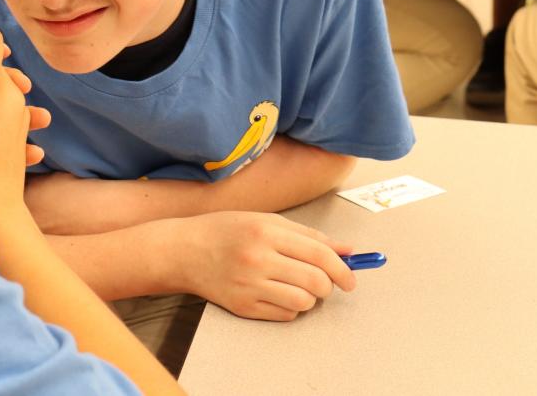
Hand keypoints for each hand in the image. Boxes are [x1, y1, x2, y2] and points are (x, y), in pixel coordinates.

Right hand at [179, 211, 356, 320]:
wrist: (184, 251)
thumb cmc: (226, 231)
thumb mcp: (265, 221)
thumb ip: (307, 235)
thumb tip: (347, 250)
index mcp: (265, 232)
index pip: (319, 254)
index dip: (343, 268)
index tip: (351, 277)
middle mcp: (257, 259)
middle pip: (316, 281)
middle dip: (329, 285)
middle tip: (326, 283)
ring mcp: (249, 285)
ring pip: (303, 302)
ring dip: (310, 297)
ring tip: (298, 286)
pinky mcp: (242, 307)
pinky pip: (285, 315)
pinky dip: (290, 307)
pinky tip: (278, 293)